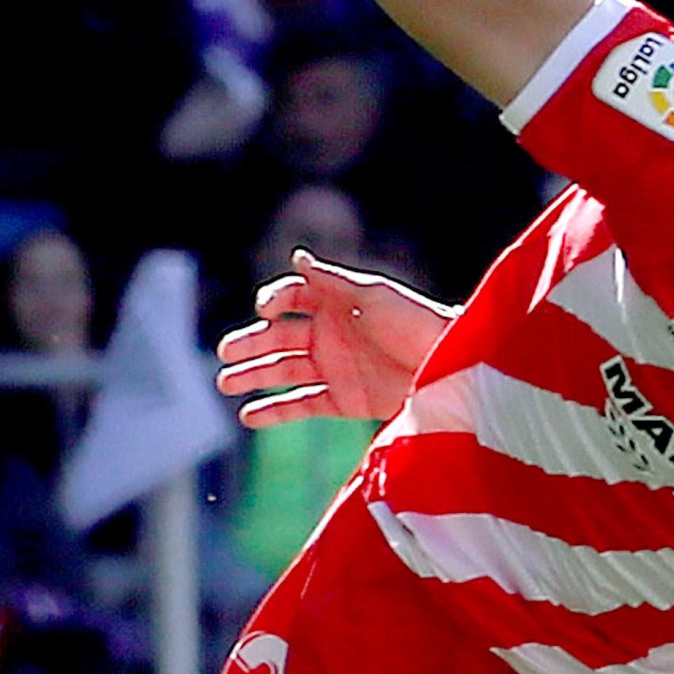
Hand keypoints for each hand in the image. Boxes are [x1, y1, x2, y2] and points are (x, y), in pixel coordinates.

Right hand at [213, 250, 449, 425]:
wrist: (450, 367)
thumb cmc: (417, 323)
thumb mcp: (374, 297)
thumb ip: (332, 282)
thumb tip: (297, 257)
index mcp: (335, 303)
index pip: (292, 298)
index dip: (274, 301)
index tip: (265, 311)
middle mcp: (329, 334)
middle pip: (278, 337)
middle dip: (249, 344)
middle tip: (223, 353)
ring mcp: (334, 368)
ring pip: (283, 371)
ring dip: (253, 376)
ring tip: (225, 382)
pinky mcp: (343, 400)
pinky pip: (301, 404)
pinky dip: (275, 411)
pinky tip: (249, 415)